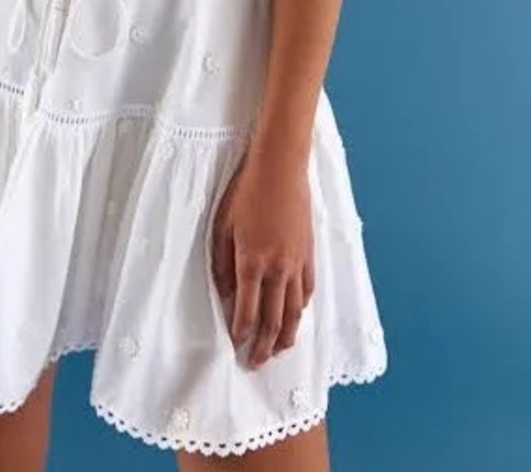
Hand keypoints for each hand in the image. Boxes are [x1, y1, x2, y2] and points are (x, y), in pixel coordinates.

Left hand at [210, 145, 315, 368]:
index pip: (247, 311)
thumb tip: (223, 294)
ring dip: (287, 336)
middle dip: (264, 347)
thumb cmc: (246, 192)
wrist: (280, 167)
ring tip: (279, 351)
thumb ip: (221, 264)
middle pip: (273, 320)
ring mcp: (297, 262)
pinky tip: (297, 316)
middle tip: (256, 363)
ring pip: (295, 310)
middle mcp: (277, 268)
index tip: (235, 346)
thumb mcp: (222, 226)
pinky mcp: (309, 252)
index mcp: (251, 262)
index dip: (241, 333)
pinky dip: (302, 308)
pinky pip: (308, 289)